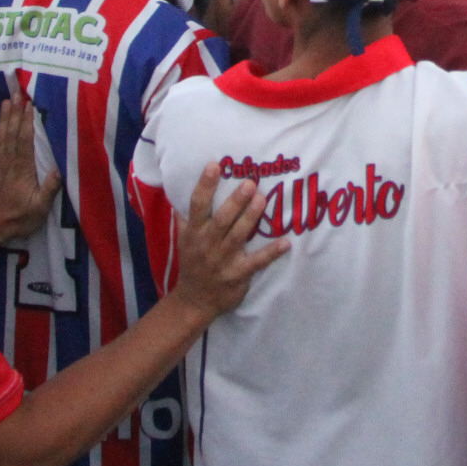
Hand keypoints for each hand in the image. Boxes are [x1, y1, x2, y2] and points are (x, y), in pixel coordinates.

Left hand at [0, 93, 60, 250]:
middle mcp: (9, 164)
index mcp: (23, 170)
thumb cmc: (20, 218)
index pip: (24, 141)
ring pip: (0, 138)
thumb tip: (60, 167)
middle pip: (12, 134)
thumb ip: (50, 187)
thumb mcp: (41, 207)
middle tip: (18, 94)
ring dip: (3, 119)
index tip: (29, 105)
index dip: (26, 122)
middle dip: (15, 113)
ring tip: (5, 101)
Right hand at [173, 163, 290, 316]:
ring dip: (251, 218)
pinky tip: (286, 243)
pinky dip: (271, 253)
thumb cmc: (192, 263)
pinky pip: (256, 263)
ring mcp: (223, 260)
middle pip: (221, 219)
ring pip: (238, 236)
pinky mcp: (238, 275)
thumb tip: (180, 187)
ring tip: (263, 200)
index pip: (198, 205)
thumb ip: (185, 216)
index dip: (205, 185)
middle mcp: (207, 244)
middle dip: (235, 201)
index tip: (214, 165)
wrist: (194, 301)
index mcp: (194, 233)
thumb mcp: (183, 239)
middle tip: (249, 183)